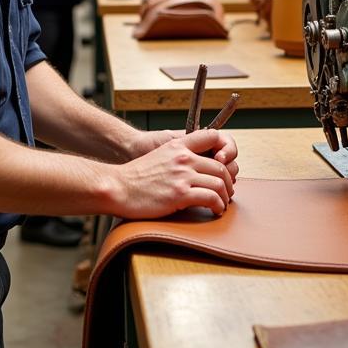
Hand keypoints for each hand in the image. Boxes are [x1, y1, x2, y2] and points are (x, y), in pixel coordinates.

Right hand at [110, 130, 237, 218]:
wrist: (119, 188)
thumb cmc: (137, 176)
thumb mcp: (160, 156)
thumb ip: (179, 156)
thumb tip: (196, 167)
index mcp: (179, 146)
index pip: (213, 136)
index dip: (226, 150)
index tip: (226, 166)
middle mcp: (184, 158)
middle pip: (221, 166)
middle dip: (229, 181)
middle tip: (227, 192)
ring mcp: (183, 176)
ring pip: (220, 183)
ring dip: (225, 196)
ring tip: (222, 203)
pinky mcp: (180, 194)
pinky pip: (211, 198)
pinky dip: (218, 206)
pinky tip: (215, 210)